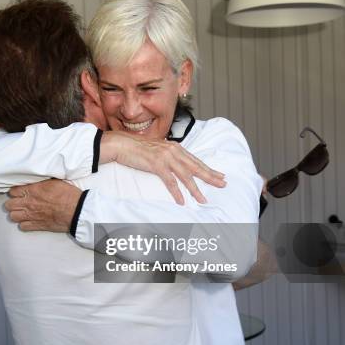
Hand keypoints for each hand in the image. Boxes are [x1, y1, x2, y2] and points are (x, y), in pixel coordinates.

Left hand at [6, 180, 81, 231]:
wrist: (76, 210)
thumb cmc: (67, 194)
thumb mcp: (54, 181)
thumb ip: (41, 182)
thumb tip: (36, 179)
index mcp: (32, 190)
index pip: (13, 191)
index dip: (15, 191)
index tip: (18, 192)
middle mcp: (29, 203)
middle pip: (9, 204)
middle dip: (12, 203)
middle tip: (18, 202)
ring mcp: (32, 215)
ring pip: (13, 216)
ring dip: (16, 213)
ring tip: (21, 212)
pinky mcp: (37, 225)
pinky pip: (22, 226)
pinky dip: (24, 224)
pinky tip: (28, 220)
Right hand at [100, 131, 225, 204]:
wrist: (121, 144)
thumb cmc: (136, 148)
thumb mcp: (156, 149)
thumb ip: (167, 155)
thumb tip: (175, 164)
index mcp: (175, 147)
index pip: (195, 160)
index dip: (208, 168)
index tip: (219, 175)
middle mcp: (173, 151)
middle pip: (195, 166)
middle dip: (210, 176)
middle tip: (223, 184)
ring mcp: (165, 157)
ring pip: (185, 176)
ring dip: (195, 189)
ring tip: (202, 199)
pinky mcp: (156, 165)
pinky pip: (170, 181)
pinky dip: (177, 192)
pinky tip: (181, 201)